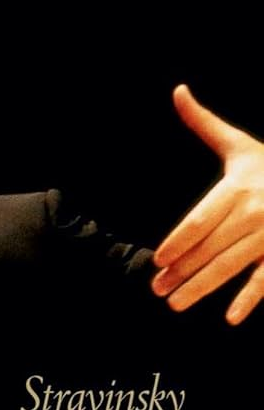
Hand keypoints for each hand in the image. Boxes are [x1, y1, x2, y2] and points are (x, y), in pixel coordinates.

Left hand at [151, 85, 263, 324]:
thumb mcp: (240, 143)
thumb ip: (203, 123)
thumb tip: (177, 91)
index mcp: (239, 187)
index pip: (201, 220)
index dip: (179, 241)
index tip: (157, 259)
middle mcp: (256, 213)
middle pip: (211, 248)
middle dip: (182, 271)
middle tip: (156, 289)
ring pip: (232, 267)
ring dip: (203, 288)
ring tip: (176, 304)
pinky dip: (251, 300)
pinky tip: (231, 318)